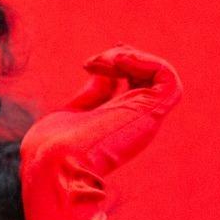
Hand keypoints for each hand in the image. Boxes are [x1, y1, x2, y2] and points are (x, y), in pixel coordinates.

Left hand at [18, 46, 183, 180]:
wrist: (55, 163)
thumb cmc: (51, 148)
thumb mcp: (72, 112)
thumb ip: (91, 94)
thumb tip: (101, 71)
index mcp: (117, 124)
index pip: (134, 88)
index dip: (122, 66)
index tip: (92, 63)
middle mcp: (136, 121)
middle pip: (150, 78)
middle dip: (127, 56)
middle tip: (95, 62)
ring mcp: (146, 117)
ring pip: (163, 75)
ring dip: (135, 57)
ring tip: (106, 61)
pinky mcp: (152, 112)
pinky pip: (167, 77)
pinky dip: (146, 61)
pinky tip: (117, 64)